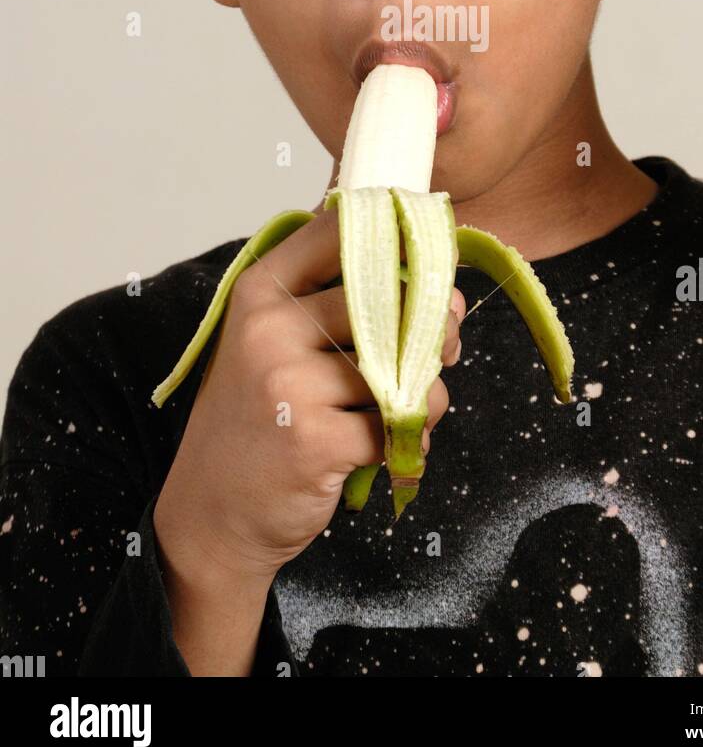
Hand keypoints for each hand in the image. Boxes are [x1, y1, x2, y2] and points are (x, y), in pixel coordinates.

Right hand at [154, 209, 464, 583]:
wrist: (211, 516)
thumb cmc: (256, 421)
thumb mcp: (274, 343)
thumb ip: (342, 305)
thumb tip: (447, 295)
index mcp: (262, 290)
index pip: (342, 230)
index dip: (400, 241)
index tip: (432, 264)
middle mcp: (270, 327)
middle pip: (389, 301)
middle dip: (432, 332)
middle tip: (439, 359)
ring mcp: (290, 382)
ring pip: (404, 366)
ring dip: (425, 395)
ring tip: (403, 414)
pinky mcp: (316, 439)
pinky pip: (399, 423)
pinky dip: (410, 439)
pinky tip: (388, 448)